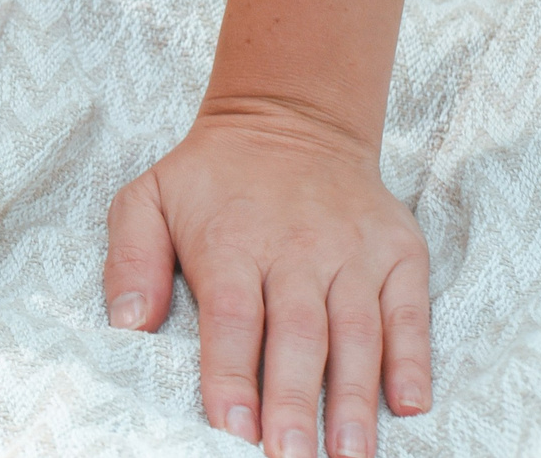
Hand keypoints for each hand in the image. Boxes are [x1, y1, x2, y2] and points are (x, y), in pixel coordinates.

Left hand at [106, 103, 431, 456]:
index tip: (232, 429)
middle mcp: (297, 249)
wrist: (291, 116)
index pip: (232, 318)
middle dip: (294, 403)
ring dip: (354, 399)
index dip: (231, 375)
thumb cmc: (211, 177)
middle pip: (298, 335)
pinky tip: (407, 405)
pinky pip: (410, 312)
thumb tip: (128, 324)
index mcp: (232, 241)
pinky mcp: (398, 251)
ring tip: (350, 454)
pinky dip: (412, 360)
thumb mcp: (147, 196)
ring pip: (357, 333)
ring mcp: (353, 251)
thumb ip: (130, 259)